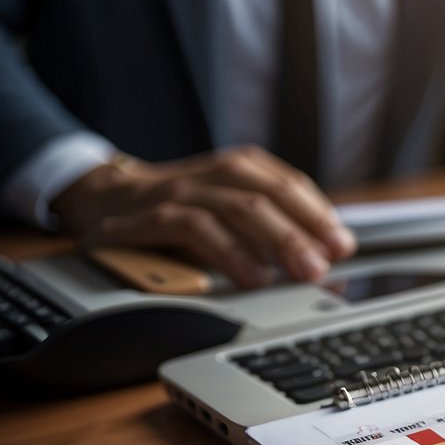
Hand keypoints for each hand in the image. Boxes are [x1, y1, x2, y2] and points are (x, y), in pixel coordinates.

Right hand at [50, 145, 355, 287]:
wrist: (102, 201)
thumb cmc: (178, 213)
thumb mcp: (227, 215)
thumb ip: (271, 234)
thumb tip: (325, 265)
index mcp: (237, 169)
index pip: (286, 184)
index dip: (318, 213)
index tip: (342, 244)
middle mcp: (212, 174)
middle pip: (267, 195)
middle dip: (304, 230)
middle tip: (328, 262)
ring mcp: (180, 192)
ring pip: (237, 208)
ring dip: (276, 241)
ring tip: (302, 271)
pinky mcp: (150, 217)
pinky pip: (194, 229)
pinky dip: (229, 252)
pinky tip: (252, 275)